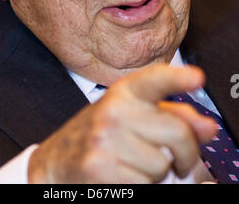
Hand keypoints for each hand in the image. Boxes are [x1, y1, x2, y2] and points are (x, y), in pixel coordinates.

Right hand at [28, 65, 216, 183]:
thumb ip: (173, 116)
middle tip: (177, 161)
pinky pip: (145, 186)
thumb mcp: (133, 116)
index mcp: (124, 93)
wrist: (56, 161)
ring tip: (134, 165)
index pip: (154, 79)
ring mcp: (104, 138)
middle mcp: (114, 110)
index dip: (177, 78)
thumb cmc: (101, 136)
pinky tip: (123, 177)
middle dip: (185, 154)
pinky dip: (141, 187)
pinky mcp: (98, 167)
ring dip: (156, 174)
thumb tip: (207, 127)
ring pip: (162, 165)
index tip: (197, 78)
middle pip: (177, 132)